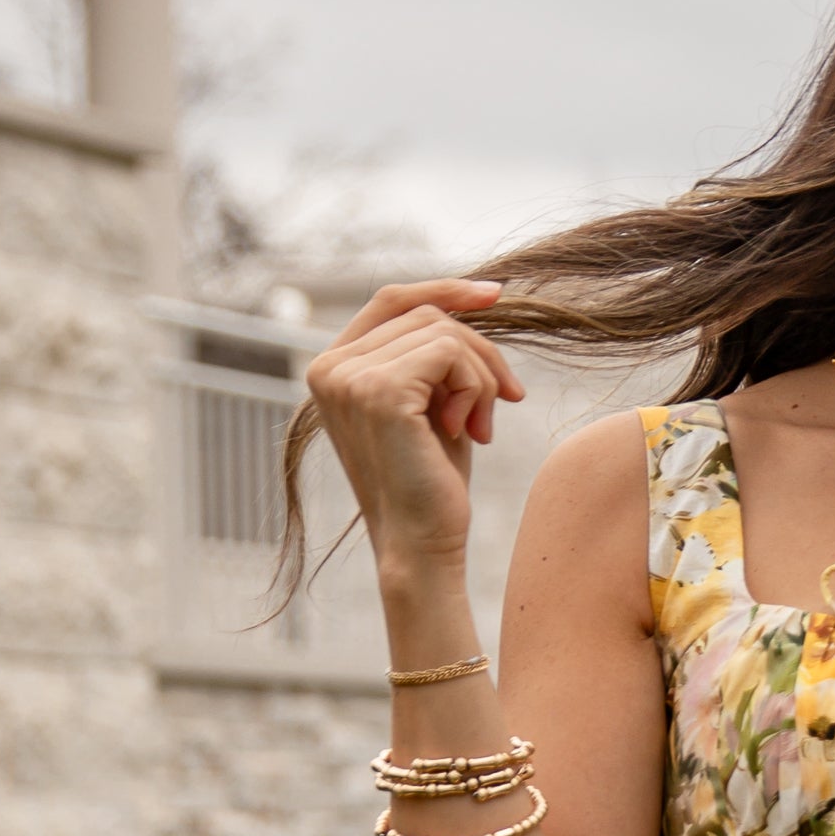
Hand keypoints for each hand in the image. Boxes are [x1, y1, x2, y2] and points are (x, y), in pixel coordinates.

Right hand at [302, 279, 523, 582]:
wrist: (422, 546)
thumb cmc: (432, 482)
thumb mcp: (430, 402)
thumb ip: (431, 354)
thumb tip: (474, 296)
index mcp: (332, 367)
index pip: (391, 300)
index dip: (444, 290)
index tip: (495, 296)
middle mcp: (329, 367)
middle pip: (425, 313)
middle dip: (479, 353)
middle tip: (504, 401)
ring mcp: (348, 377)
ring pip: (443, 330)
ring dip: (480, 377)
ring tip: (481, 427)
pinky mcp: (378, 390)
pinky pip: (450, 351)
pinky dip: (475, 387)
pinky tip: (470, 431)